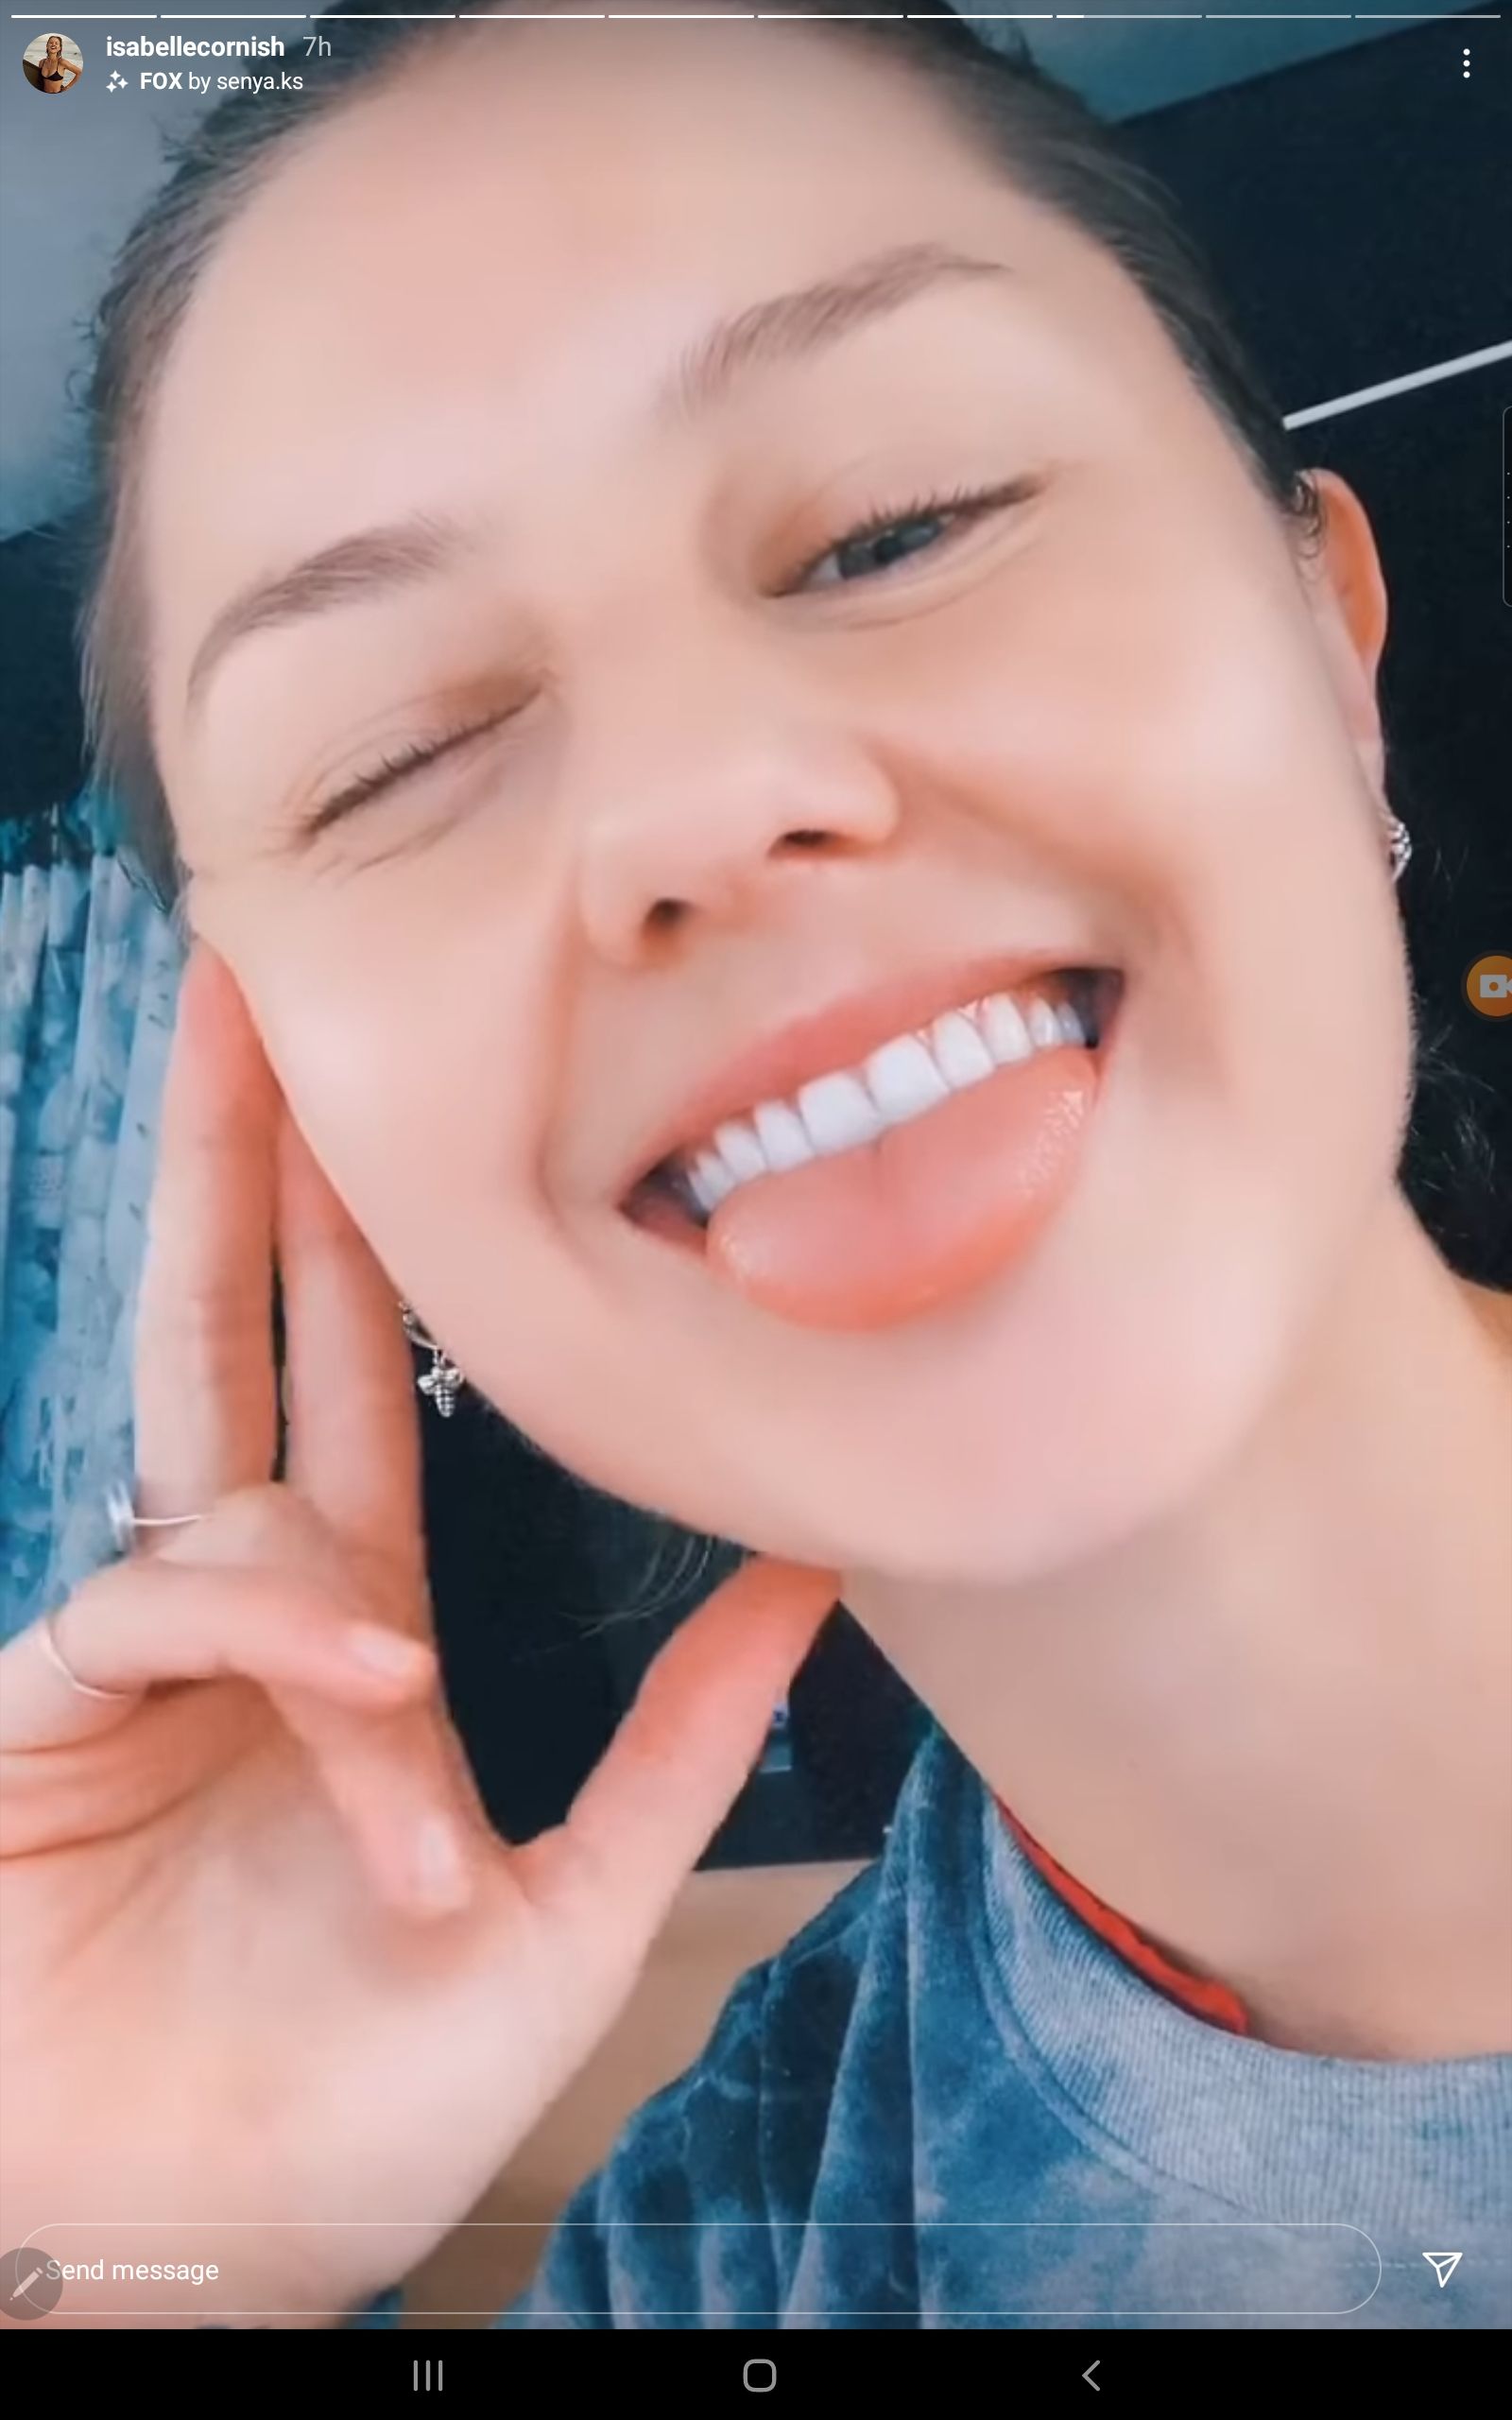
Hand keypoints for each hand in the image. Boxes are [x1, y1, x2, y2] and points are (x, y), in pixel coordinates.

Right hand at [0, 946, 837, 2327]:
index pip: (365, 1384)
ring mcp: (140, 1648)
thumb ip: (680, 1740)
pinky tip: (351, 1692)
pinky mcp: (53, 1703)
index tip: (411, 1090)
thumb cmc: (347, 2115)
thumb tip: (815, 1577)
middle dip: (247, 1157)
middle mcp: (246, 1606)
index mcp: (360, 1629)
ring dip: (298, 1499)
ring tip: (382, 1711)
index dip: (377, 1234)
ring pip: (202, 1441)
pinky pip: (172, 1599)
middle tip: (256, 976)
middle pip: (242, 1327)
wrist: (182, 2257)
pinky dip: (269, 1637)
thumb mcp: (566, 1915)